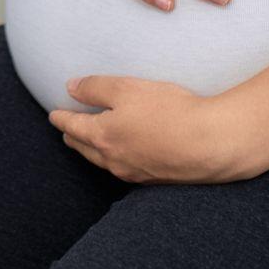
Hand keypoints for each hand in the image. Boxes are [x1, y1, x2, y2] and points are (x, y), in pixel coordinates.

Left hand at [48, 76, 266, 183]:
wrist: (213, 144)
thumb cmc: (169, 111)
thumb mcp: (127, 89)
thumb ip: (95, 88)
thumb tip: (70, 88)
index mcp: (102, 137)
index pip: (72, 127)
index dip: (61, 118)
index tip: (54, 115)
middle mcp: (114, 160)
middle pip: (84, 148)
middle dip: (73, 136)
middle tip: (68, 128)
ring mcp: (134, 173)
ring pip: (104, 161)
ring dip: (94, 149)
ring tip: (92, 141)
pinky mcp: (156, 179)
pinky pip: (126, 168)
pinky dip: (117, 158)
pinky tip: (126, 153)